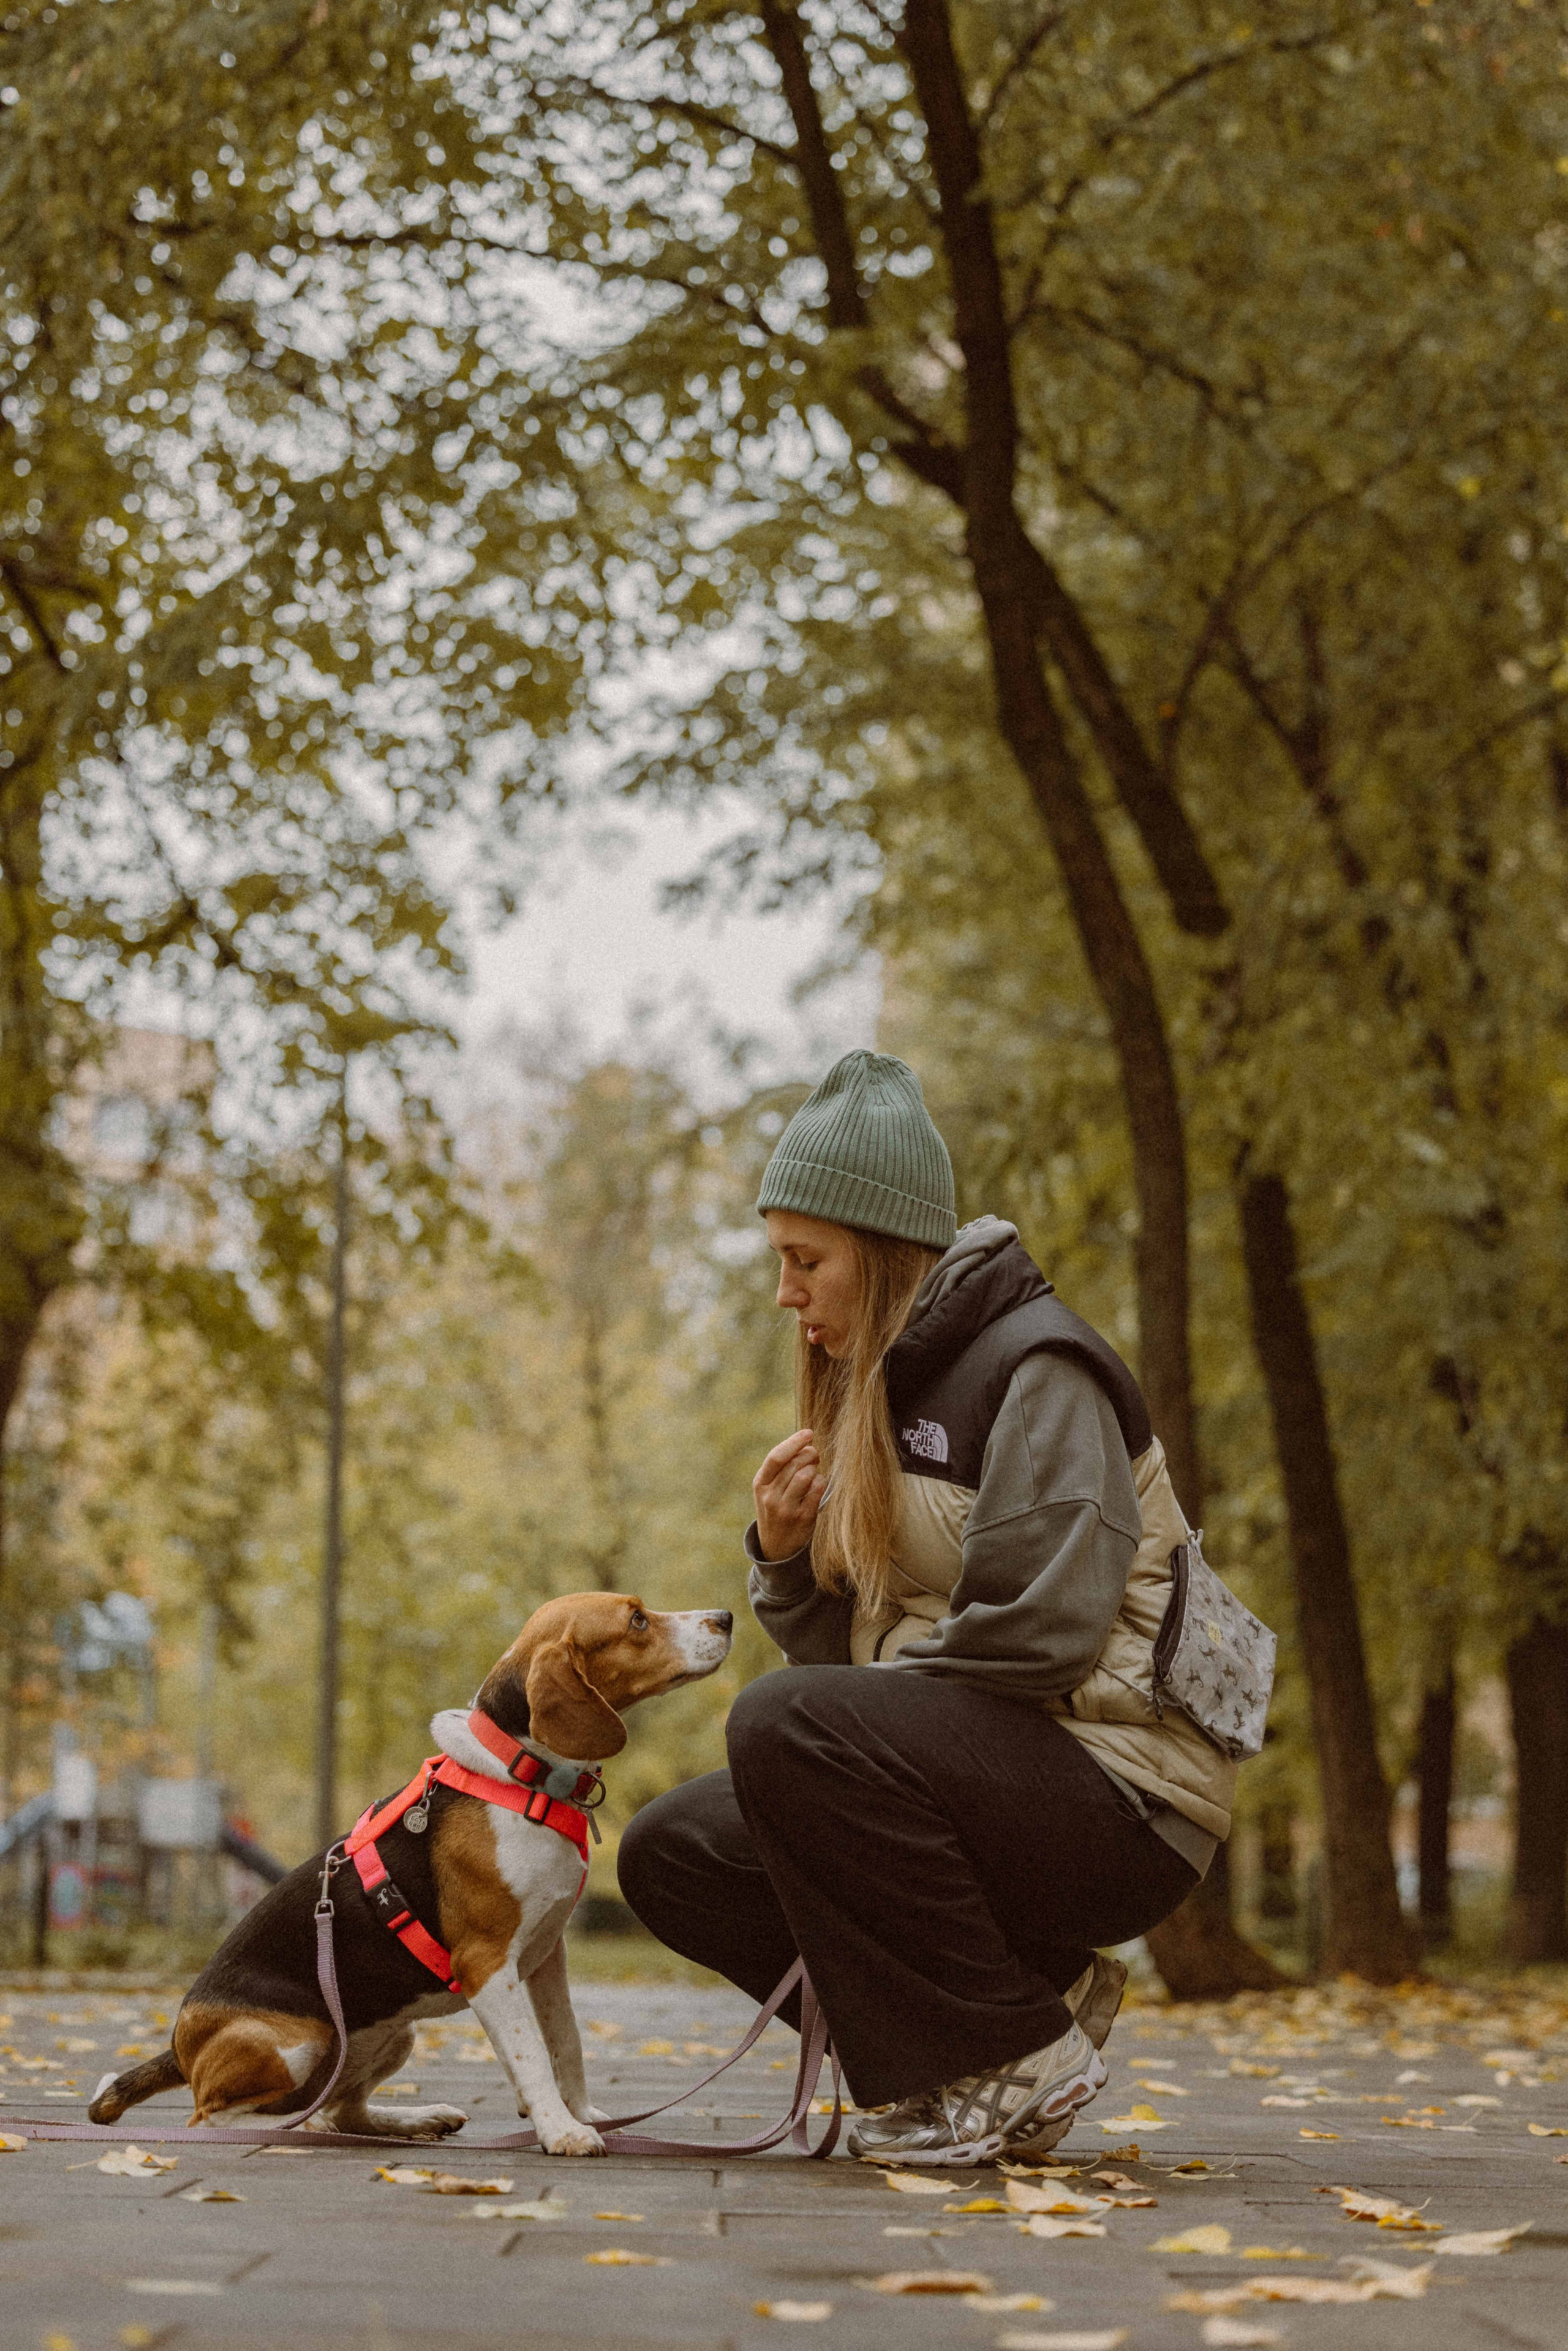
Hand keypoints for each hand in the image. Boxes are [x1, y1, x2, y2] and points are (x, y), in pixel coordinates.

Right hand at [753, 1428, 825, 1561]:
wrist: (776, 1547)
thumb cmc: (775, 1508)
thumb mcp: (768, 1489)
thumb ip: (781, 1467)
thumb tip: (805, 1442)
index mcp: (760, 1484)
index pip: (776, 1457)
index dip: (794, 1442)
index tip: (808, 1432)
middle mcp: (770, 1497)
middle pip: (795, 1463)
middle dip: (809, 1453)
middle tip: (815, 1454)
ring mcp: (786, 1509)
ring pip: (806, 1475)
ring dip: (815, 1468)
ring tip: (814, 1470)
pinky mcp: (803, 1518)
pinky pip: (818, 1489)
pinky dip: (821, 1481)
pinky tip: (818, 1484)